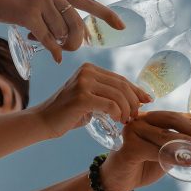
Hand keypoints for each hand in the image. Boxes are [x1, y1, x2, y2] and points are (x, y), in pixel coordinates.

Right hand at [0, 0, 123, 62]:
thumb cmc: (12, 3)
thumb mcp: (39, 0)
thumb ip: (57, 13)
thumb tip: (75, 37)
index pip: (90, 3)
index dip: (107, 15)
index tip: (122, 26)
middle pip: (78, 25)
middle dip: (75, 41)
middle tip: (67, 48)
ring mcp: (42, 3)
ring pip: (62, 33)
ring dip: (58, 45)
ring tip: (46, 43)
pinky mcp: (28, 14)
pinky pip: (48, 39)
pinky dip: (53, 50)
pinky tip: (56, 56)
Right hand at [31, 63, 151, 137]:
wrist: (43, 121)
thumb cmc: (69, 113)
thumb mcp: (91, 98)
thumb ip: (108, 95)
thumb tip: (137, 99)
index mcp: (90, 69)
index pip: (120, 79)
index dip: (136, 90)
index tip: (147, 99)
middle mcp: (87, 71)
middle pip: (121, 85)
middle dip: (134, 101)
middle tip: (137, 115)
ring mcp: (83, 83)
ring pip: (118, 95)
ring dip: (127, 109)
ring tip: (126, 120)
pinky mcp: (81, 97)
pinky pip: (109, 104)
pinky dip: (118, 113)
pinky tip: (118, 120)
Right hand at [100, 111, 190, 190]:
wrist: (118, 180)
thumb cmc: (142, 164)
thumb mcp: (164, 151)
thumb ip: (178, 145)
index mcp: (151, 118)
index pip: (176, 114)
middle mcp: (141, 119)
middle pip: (171, 119)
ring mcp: (133, 131)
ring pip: (165, 135)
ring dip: (186, 144)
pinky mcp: (129, 146)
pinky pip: (155, 151)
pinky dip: (173, 156)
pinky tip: (186, 162)